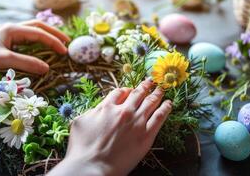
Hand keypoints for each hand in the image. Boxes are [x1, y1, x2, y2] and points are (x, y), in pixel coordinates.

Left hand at [0, 20, 68, 82]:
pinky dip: (37, 46)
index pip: (38, 32)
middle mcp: (10, 30)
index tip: (65, 51)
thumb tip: (47, 68)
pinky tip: (42, 52)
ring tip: (58, 45)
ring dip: (46, 38)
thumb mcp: (4, 60)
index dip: (53, 41)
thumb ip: (27, 63)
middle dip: (53, 34)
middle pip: (37, 27)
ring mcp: (7, 37)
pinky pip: (25, 43)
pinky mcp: (5, 45)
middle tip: (67, 42)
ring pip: (32, 34)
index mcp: (11, 29)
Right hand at [48, 79, 171, 175]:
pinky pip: (159, 117)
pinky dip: (165, 108)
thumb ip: (93, 111)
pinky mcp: (146, 135)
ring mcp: (137, 122)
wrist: (93, 167)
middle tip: (151, 81)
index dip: (126, 89)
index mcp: (107, 107)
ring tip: (161, 88)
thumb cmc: (82, 148)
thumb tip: (100, 108)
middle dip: (145, 86)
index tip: (130, 90)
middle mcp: (124, 111)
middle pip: (138, 94)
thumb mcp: (80, 122)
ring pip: (150, 102)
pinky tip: (169, 103)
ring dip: (157, 93)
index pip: (120, 92)